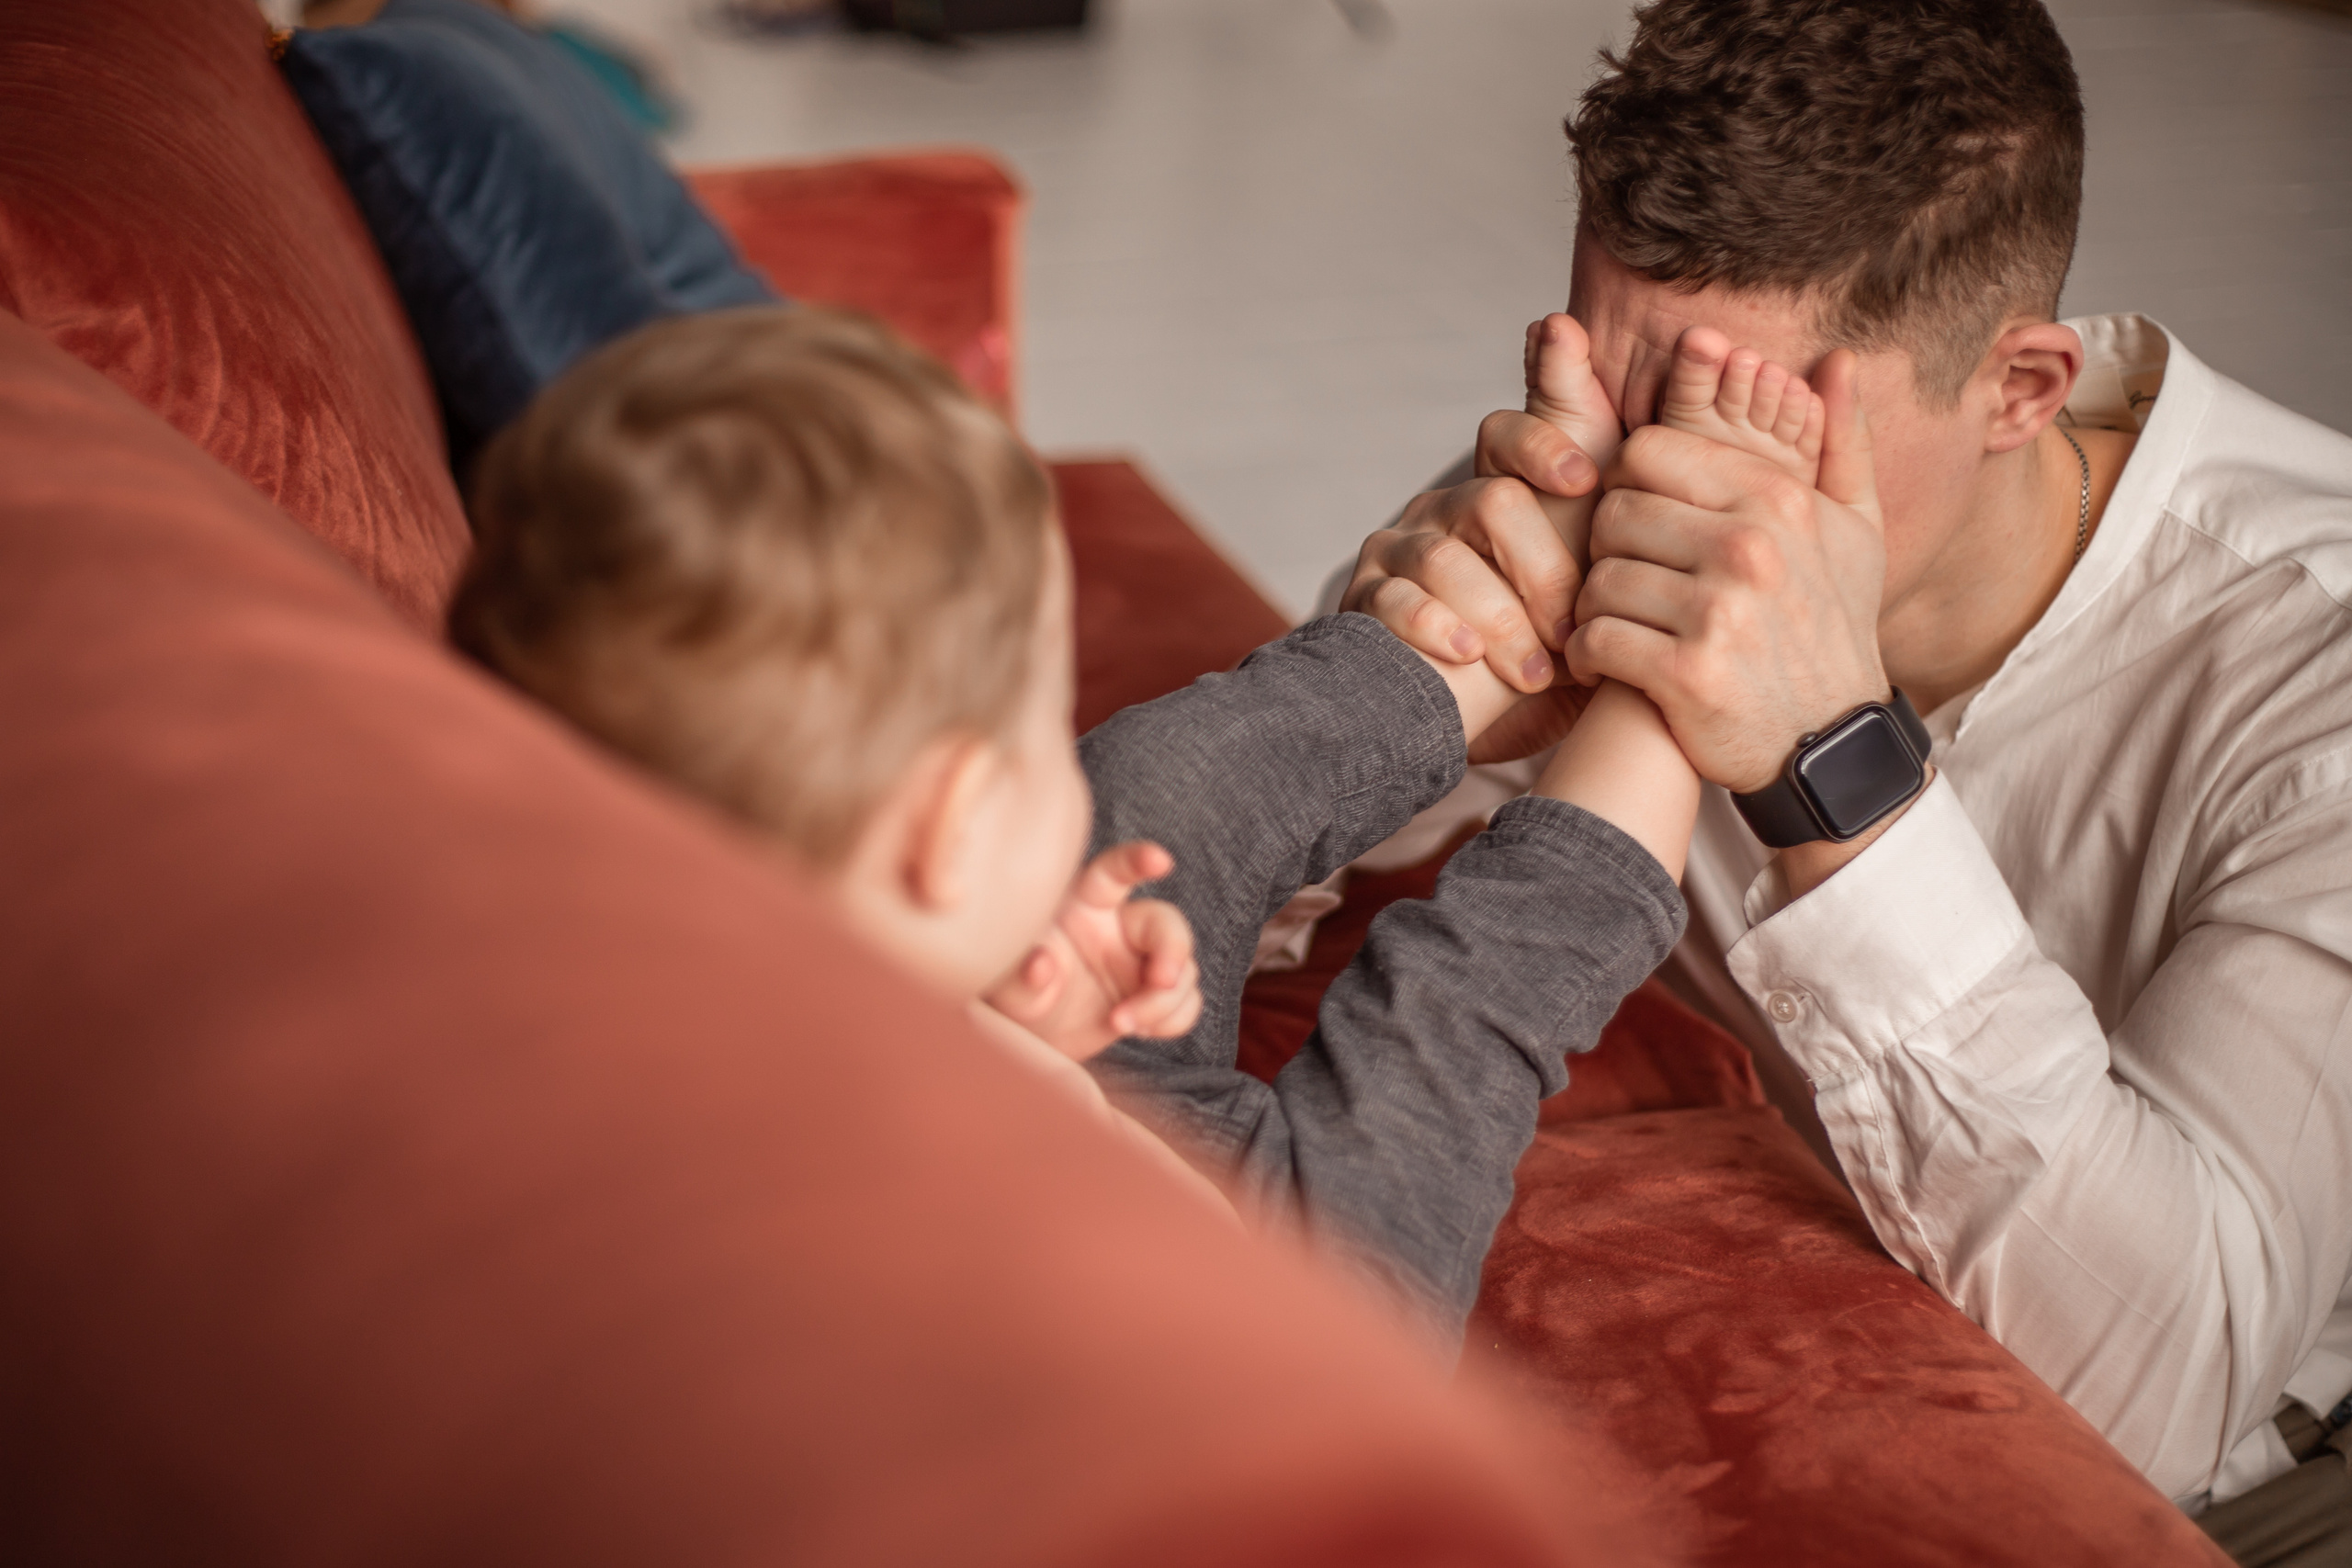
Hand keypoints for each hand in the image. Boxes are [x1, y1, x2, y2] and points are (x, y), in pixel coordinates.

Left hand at [984, 841, 1202, 1060]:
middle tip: (1160, 982)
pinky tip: (1140, 1029)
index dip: (1138, 861)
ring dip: (1163, 1003)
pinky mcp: (1156, 993)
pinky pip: (1187, 1001)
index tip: (1160, 861)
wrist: (1036, 1037)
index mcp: (1084, 904)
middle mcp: (1121, 925)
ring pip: (1183, 969)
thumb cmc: (1021, 996)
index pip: (1114, 872)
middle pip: (1167, 924)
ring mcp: (1144, 960)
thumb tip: (1039, 963)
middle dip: (1172, 955)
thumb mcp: (1010, 989)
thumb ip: (1022, 977)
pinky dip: (1173, 1020)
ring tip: (1121, 1024)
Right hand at [1341, 332, 1622, 758]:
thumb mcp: (1598, 585)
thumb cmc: (1553, 651)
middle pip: (1491, 501)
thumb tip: (1589, 357)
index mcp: (1498, 492)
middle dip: (1539, 571)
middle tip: (1571, 630)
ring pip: (1445, 559)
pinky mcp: (1365, 600)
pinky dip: (1438, 631)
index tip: (1584, 481)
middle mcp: (1443, 510)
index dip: (1544, 447)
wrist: (1491, 727)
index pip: (1508, 433)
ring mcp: (1398, 552)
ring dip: (1498, 620)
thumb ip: (1614, 511)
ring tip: (1532, 670)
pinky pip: (1397, 600)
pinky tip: (1469, 659)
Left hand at [1565, 349, 1888, 793]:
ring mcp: (1717, 612)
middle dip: (1608, 549)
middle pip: (1613, 512)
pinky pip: (1595, 639)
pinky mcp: (1685, 673)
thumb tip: (1835, 360)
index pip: (1648, 451)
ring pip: (1597, 578)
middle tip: (1625, 580)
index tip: (1642, 525)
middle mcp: (1747, 547)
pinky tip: (1609, 665)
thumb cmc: (1831, 628)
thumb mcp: (1857, 531)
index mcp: (1776, 500)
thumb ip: (1841, 441)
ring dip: (1595, 607)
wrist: (1831, 744)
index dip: (1630, 485)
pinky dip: (1588, 656)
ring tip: (1620, 623)